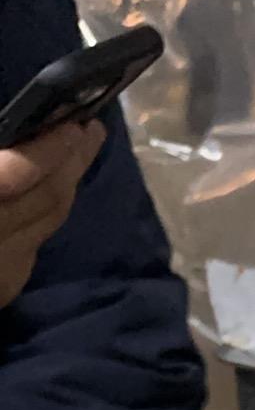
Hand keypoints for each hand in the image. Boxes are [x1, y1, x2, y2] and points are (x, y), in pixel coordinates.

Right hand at [0, 120, 104, 310]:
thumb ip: (1, 169)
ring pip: (51, 220)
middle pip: (48, 196)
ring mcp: (2, 269)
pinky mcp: (6, 286)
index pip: (17, 175)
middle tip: (91, 127)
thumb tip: (10, 132)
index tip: (73, 122)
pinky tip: (54, 190)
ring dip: (70, 182)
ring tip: (81, 149)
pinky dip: (49, 211)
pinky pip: (37, 241)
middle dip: (75, 159)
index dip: (49, 148)